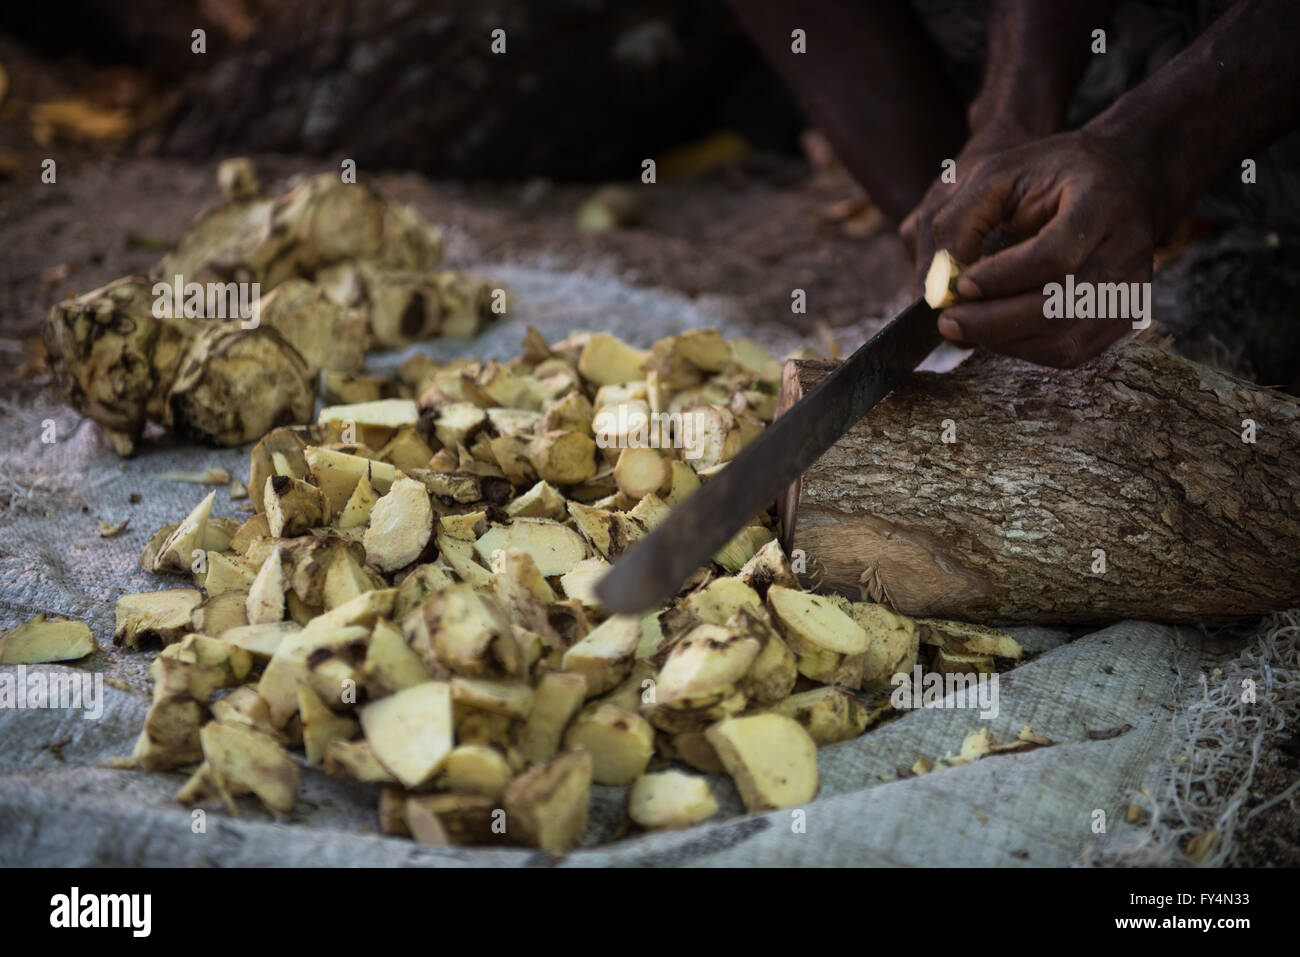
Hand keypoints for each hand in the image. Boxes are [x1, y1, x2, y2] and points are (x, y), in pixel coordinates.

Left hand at [902, 130, 1155, 367]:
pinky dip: (1025, 350)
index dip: (1002, 278)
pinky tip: (995, 332)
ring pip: (1063, 340)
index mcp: (1103, 202)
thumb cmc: (1048, 175)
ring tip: (965, 326)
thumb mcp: (998, 173)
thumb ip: (962, 219)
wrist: (1117, 177)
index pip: (1054, 256)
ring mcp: (1131, 289)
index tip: (960, 284)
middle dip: (993, 322)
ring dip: (1003, 341)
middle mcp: (1129, 250)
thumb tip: (941, 282)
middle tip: (947, 322)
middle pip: (1059, 308)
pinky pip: (1070, 353)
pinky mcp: (1123, 318)